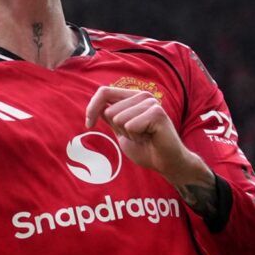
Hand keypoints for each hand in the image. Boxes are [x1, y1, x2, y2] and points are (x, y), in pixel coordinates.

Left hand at [84, 86, 201, 183]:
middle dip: (118, 129)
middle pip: (109, 110)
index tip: (89, 125)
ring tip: (144, 137)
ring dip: (128, 134)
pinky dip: (136, 137)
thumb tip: (96, 105)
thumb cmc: (145, 148)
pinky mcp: (157, 113)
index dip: (92, 108)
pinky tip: (149, 138)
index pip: (104, 92)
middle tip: (137, 136)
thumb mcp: (121, 130)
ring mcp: (151, 103)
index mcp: (133, 97)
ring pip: (119, 119)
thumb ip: (111, 116)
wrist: (166, 163)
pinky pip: (130, 126)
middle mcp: (143, 95)